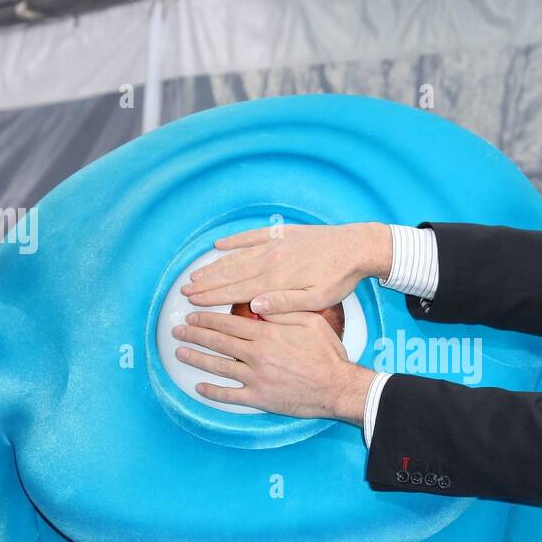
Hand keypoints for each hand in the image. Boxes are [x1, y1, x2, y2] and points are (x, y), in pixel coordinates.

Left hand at [173, 310, 374, 422]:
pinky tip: (199, 387)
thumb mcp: (311, 322)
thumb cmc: (327, 354)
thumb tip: (258, 303)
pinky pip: (230, 395)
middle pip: (218, 342)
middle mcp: (256, 354)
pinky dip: (212, 392)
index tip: (193, 315)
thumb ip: (283, 311)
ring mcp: (255, 378)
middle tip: (178, 330)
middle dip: (195, 334)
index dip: (208, 319)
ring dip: (196, 358)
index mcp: (267, 334)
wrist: (336, 387)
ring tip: (179, 352)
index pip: (229, 324)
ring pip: (218, 366)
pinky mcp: (259, 398)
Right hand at [181, 221, 391, 314]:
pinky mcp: (282, 234)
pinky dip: (234, 241)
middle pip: (231, 274)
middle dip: (207, 283)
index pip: (237, 291)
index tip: (194, 302)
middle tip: (185, 290)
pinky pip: (252, 237)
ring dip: (215, 266)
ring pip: (237, 257)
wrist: (356, 246)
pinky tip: (220, 245)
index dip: (213, 297)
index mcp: (277, 280)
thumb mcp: (317, 299)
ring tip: (196, 274)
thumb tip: (256, 307)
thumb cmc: (339, 278)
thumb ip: (285, 304)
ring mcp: (275, 245)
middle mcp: (271, 260)